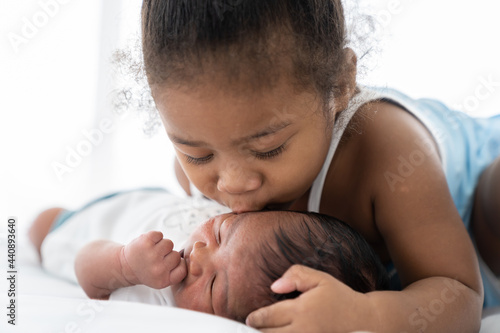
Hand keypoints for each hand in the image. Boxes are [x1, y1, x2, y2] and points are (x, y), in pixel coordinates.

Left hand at [120, 231, 186, 288]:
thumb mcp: (162, 279)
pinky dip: (155, 237)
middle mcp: (158, 269)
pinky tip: (148, 245)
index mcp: (163, 280)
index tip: (168, 266)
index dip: (178, 265)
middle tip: (156, 260)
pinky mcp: (146, 241)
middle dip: (168, 255)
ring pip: (169, 243)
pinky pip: (160, 234)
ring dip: (162, 246)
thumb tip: (191, 256)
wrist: (125, 266)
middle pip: (177, 255)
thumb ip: (176, 272)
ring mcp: (151, 254)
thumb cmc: (147, 271)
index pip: (183, 269)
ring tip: (152, 252)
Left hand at [246, 265, 376, 332]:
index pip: (268, 317)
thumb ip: (296, 275)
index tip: (250, 319)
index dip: (256, 318)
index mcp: (302, 310)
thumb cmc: (341, 298)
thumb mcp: (321, 279)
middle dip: (257, 331)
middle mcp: (303, 330)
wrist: (367, 321)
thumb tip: (274, 286)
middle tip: (251, 328)